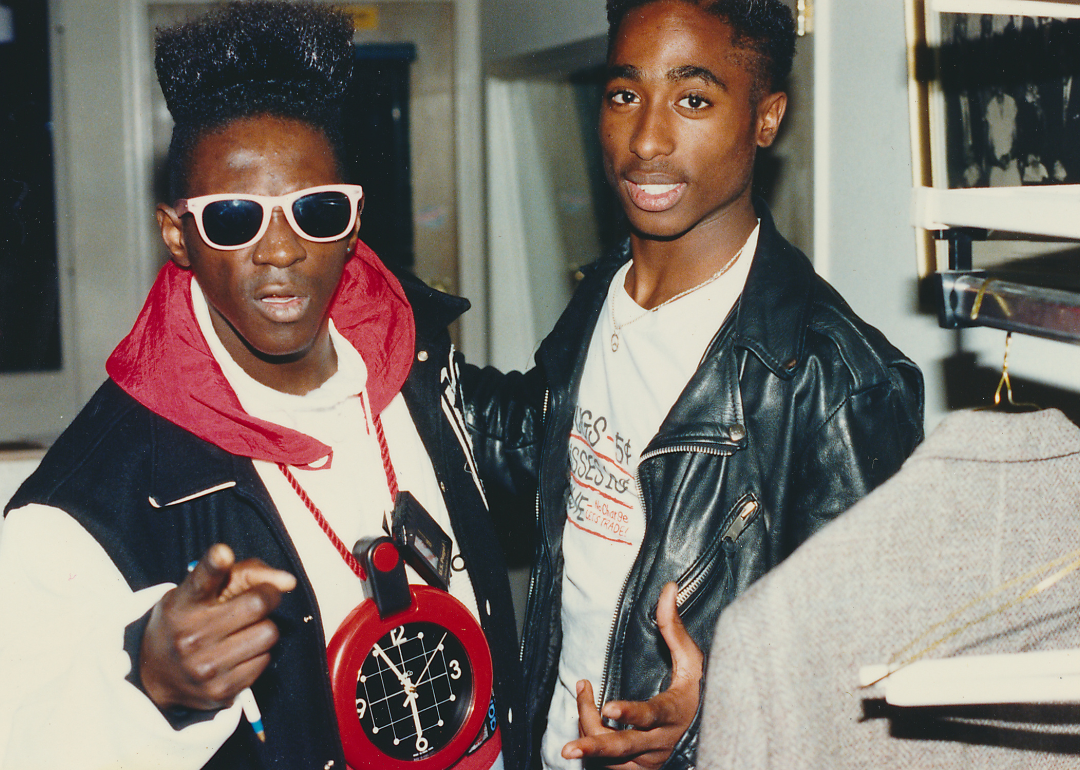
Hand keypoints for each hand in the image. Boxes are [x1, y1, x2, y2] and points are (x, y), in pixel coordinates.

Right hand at [140, 543, 296, 710]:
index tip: (223, 553)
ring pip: (269, 633)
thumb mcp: (202, 591)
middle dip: (267, 596)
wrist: (155, 675)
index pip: (200, 581)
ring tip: (242, 630)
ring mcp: (205, 667)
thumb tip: (288, 581)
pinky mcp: (221, 691)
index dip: (214, 565)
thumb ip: (245, 574)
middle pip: (257, 604)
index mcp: (183, 604)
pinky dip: (258, 653)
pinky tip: (238, 654)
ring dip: (263, 628)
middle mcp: (190, 636)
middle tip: (259, 598)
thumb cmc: (189, 620)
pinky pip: (265, 660)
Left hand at [562, 582, 703, 769]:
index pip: (652, 714)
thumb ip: (674, 626)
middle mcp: (661, 741)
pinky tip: (588, 721)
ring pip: (610, 754)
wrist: (708, 731)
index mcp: (675, 712)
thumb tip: (668, 588)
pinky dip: (593, 743)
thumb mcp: (691, 659)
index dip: (630, 713)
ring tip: (582, 697)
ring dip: (587, 728)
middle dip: (594, 747)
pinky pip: (607, 763)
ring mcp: (649, 760)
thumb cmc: (695, 688)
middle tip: (567, 749)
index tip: (608, 707)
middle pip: (624, 748)